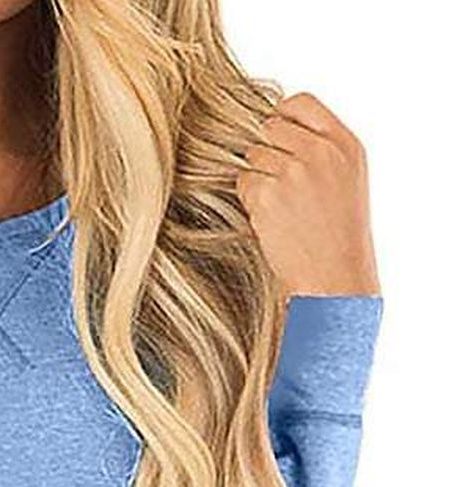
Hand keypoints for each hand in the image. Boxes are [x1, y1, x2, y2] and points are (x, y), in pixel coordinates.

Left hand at [236, 91, 379, 297]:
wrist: (335, 279)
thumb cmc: (339, 234)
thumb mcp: (348, 179)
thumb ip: (322, 147)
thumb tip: (278, 124)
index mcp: (344, 144)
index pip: (300, 103)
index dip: (281, 117)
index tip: (277, 138)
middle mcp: (319, 152)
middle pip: (269, 128)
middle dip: (267, 152)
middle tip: (279, 183)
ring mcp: (292, 173)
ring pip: (253, 156)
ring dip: (258, 179)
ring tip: (280, 206)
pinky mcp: (267, 196)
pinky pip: (244, 183)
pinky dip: (250, 200)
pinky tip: (270, 219)